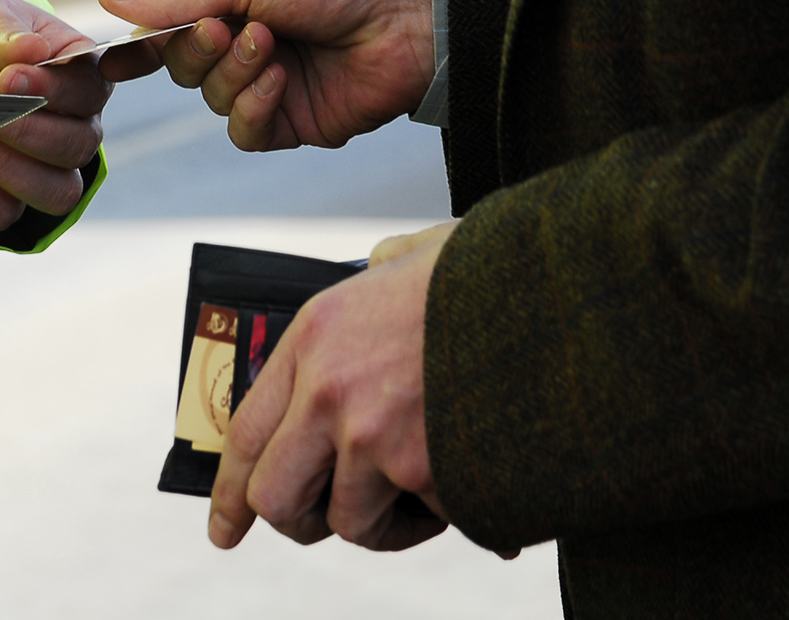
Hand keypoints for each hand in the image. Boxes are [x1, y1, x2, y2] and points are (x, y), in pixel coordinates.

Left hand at [0, 0, 111, 229]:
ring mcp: (42, 166)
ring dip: (9, 169)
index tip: (9, 78)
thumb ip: (1, 27)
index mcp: (78, 72)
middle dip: (28, 132)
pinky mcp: (3, 193)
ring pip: (57, 194)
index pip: (91, 90)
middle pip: (79, 147)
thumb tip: (32, 51)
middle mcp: (73, 124)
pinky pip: (3, 214)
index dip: (56, 91)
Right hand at [97, 0, 433, 150]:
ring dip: (233, 73)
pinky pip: (245, 132)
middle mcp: (249, 38)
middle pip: (182, 66)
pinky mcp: (295, 121)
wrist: (416, 12)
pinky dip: (253, 109)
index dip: (140, 44)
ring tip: (271, 45)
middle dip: (196, 50)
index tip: (108, 60)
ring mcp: (272, 82)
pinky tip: (279, 82)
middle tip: (226, 27)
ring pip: (211, 99)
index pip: (171, 25)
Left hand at [209, 221, 458, 552]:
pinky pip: (428, 523)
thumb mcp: (407, 260)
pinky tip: (475, 479)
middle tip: (327, 517)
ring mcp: (378, 438)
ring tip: (427, 488)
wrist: (562, 290)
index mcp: (315, 337)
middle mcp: (331, 392)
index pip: (244, 433)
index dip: (231, 492)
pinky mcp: (432, 475)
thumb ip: (374, 281)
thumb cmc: (490, 272)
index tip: (226, 528)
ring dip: (389, 521)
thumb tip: (374, 277)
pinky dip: (451, 515)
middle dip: (299, 521)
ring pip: (354, 524)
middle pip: (276, 498)